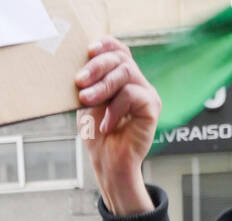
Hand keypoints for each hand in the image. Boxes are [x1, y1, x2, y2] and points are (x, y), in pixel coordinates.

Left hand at [76, 36, 157, 215]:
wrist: (108, 164)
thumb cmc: (97, 135)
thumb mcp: (88, 102)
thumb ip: (89, 81)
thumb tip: (80, 61)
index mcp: (123, 78)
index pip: (119, 50)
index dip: (106, 44)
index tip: (89, 50)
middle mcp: (138, 82)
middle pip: (120, 58)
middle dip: (97, 66)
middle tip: (79, 81)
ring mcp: (147, 93)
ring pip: (126, 72)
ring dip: (102, 86)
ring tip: (86, 101)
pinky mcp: (152, 107)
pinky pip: (131, 94)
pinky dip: (115, 108)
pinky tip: (106, 125)